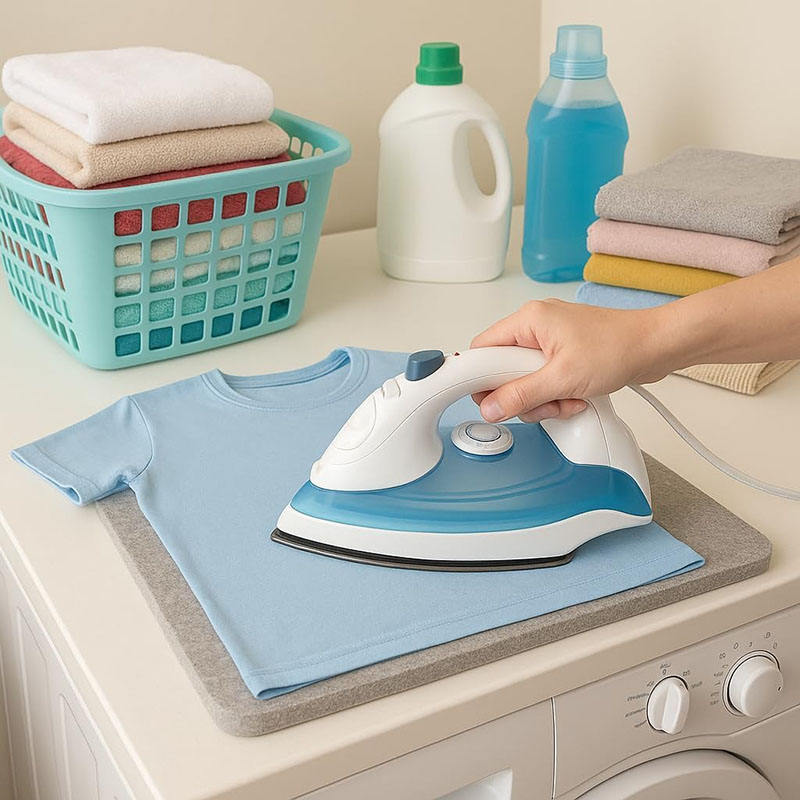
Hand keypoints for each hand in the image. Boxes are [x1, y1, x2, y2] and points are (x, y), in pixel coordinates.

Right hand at [471, 299, 668, 422]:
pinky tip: (575, 398)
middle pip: (502, 370)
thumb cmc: (619, 347)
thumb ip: (522, 395)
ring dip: (542, 399)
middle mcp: (535, 327)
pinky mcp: (563, 355)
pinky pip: (544, 381)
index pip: (481, 350)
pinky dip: (556, 395)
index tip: (487, 401)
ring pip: (524, 380)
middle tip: (541, 402)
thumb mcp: (563, 379)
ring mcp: (549, 342)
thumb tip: (492, 407)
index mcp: (528, 321)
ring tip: (566, 400)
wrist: (657, 346)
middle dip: (521, 395)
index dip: (479, 379)